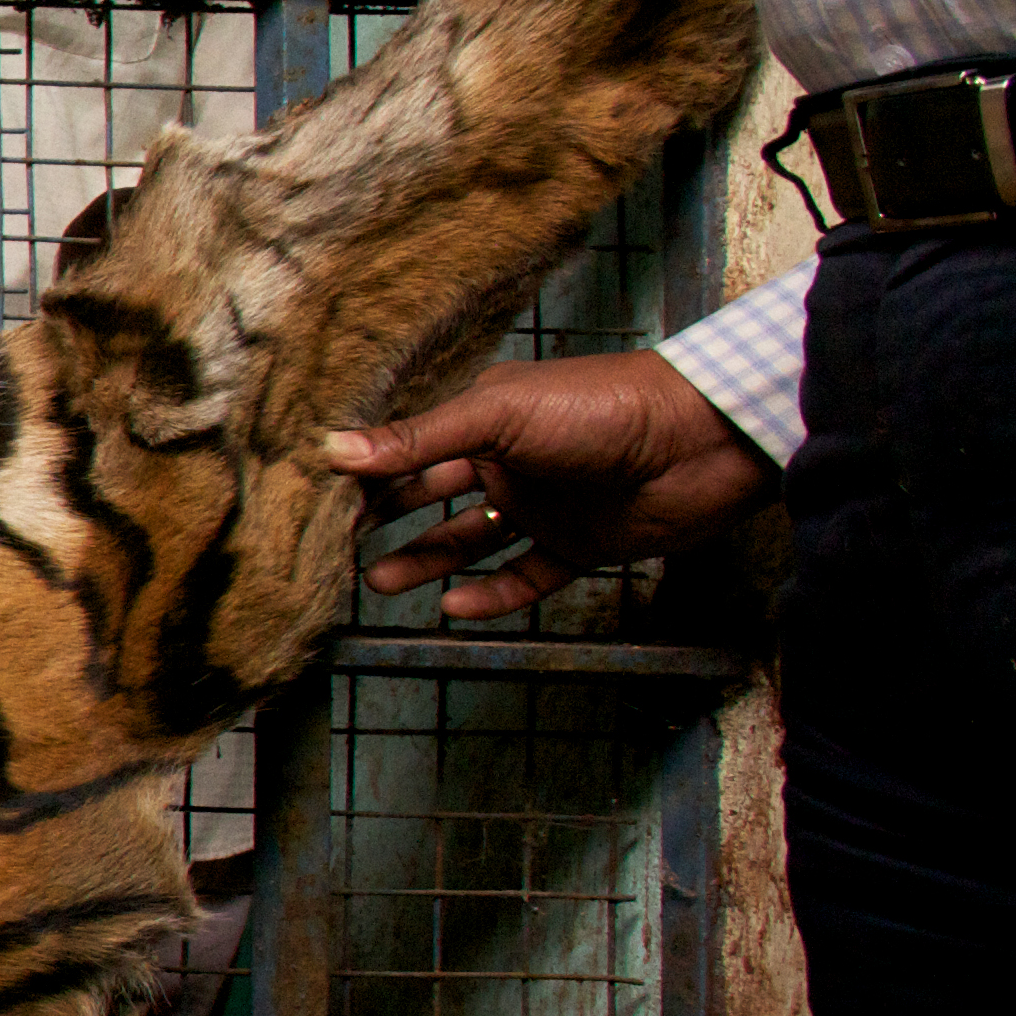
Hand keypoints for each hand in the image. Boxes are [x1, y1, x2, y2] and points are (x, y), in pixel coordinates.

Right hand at [324, 351, 777, 620]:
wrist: (703, 441)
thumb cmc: (601, 407)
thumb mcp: (499, 416)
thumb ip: (419, 439)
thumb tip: (332, 450)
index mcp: (486, 418)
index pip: (410, 447)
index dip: (365, 471)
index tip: (313, 500)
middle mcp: (508, 461)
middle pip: (431, 496)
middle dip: (383, 520)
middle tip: (333, 548)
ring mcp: (542, 505)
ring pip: (469, 539)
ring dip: (426, 561)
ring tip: (377, 582)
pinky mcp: (579, 545)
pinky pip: (525, 576)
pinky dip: (491, 595)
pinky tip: (453, 608)